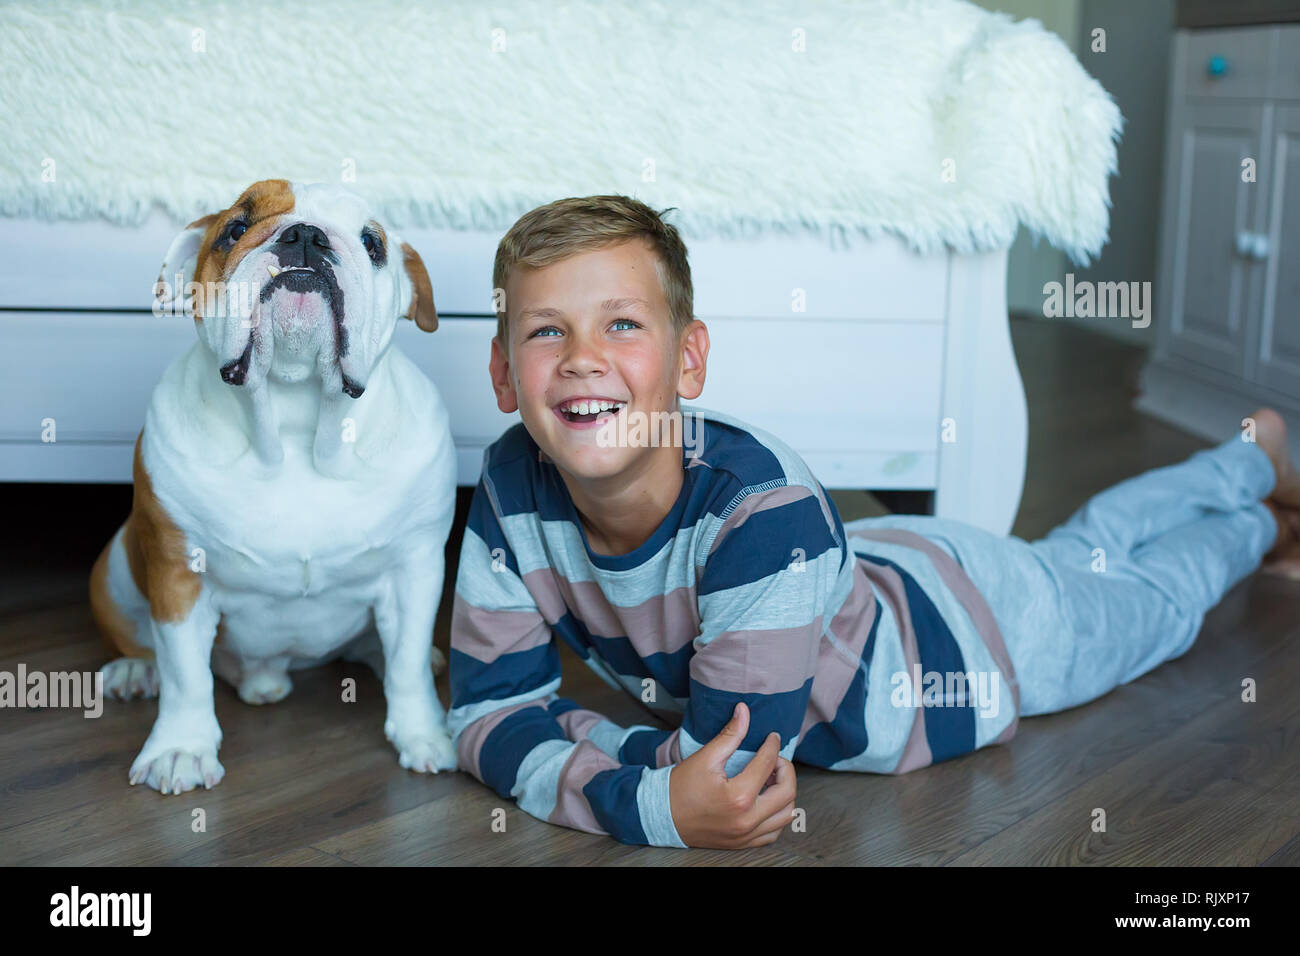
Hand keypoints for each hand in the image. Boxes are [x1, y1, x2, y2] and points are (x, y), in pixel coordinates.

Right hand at [668, 702, 796, 848]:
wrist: (662, 816)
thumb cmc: (681, 787)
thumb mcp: (705, 757)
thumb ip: (730, 734)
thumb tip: (744, 710)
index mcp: (739, 796)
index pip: (768, 764)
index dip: (773, 745)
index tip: (771, 737)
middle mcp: (747, 819)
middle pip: (787, 792)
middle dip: (786, 770)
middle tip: (774, 759)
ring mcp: (747, 834)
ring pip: (786, 815)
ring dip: (785, 793)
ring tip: (771, 779)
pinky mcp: (744, 842)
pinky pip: (774, 831)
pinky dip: (777, 814)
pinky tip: (767, 799)